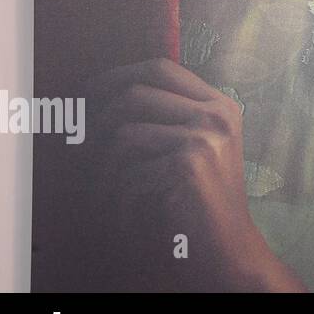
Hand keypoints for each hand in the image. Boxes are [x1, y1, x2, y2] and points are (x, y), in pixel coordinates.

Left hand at [84, 58, 306, 290]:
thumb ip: (171, 117)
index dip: (120, 75)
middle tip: (85, 143)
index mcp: (220, 104)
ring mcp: (205, 137)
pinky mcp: (189, 164)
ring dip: (104, 167)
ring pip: (125, 134)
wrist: (228, 246)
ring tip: (107, 188)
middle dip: (101, 119)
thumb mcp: (200, 146)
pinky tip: (127, 210)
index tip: (92, 91)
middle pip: (137, 93)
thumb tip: (111, 95)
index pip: (162, 67)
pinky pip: (129, 171)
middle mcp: (216, 114)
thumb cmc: (203, 200)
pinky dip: (119, 196)